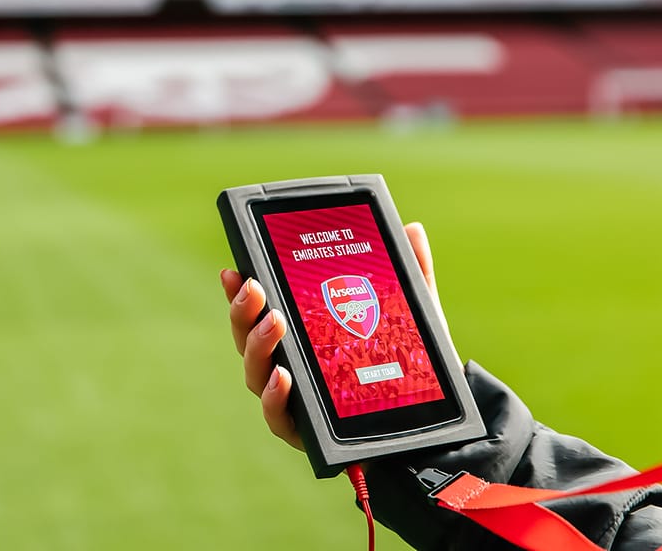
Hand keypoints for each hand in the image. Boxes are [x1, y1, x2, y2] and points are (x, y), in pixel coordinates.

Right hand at [219, 222, 439, 450]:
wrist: (425, 423)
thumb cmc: (404, 367)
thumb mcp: (410, 316)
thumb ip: (410, 275)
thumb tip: (412, 229)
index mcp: (299, 334)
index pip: (260, 309)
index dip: (240, 289)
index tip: (235, 268)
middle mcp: (285, 364)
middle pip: (248, 337)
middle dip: (243, 311)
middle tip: (256, 288)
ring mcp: (290, 399)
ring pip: (256, 373)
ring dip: (258, 345)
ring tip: (274, 322)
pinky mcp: (302, 431)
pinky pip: (277, 417)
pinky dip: (273, 397)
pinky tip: (283, 377)